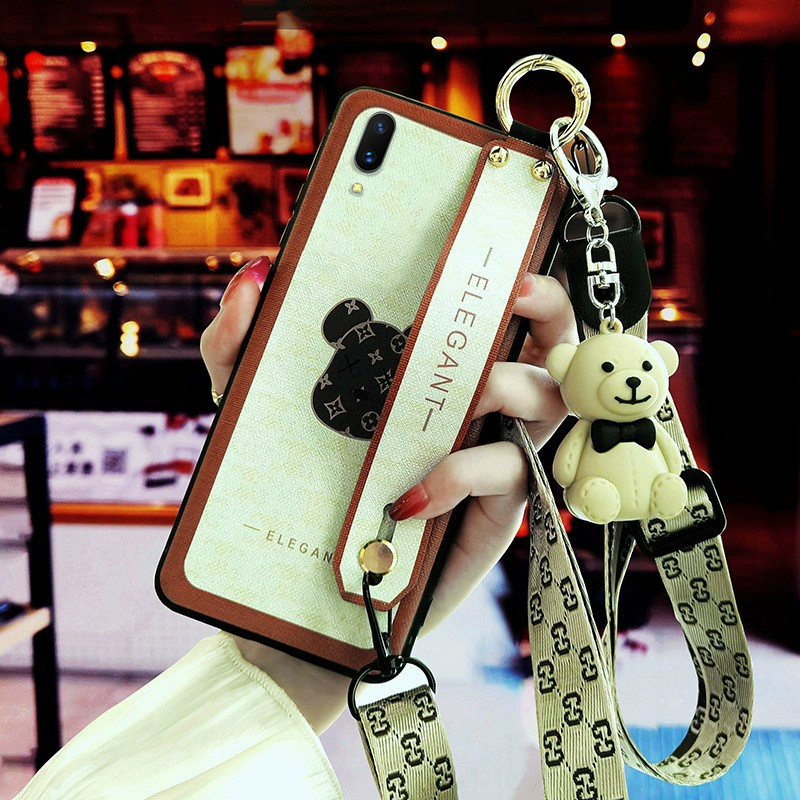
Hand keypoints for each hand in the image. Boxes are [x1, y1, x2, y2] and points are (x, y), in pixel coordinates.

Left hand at [200, 259, 576, 731]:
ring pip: (547, 401)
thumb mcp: (256, 411)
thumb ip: (239, 345)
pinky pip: (505, 474)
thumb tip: (252, 278)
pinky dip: (459, 473)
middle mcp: (476, 405)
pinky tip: (404, 495)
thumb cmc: (293, 487)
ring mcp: (492, 454)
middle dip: (549, 307)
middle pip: (550, 343)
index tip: (501, 244)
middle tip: (518, 290)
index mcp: (435, 370)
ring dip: (511, 383)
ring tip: (467, 392)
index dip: (515, 270)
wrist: (305, 585)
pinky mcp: (494, 509)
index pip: (491, 309)